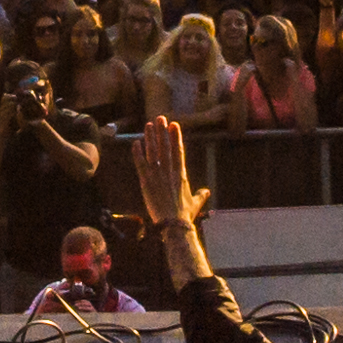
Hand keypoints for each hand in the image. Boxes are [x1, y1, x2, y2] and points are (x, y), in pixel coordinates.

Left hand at [133, 116, 199, 232]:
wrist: (173, 224)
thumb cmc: (185, 214)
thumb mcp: (195, 203)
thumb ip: (200, 195)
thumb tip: (206, 191)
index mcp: (181, 174)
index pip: (178, 151)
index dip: (176, 137)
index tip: (174, 125)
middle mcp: (169, 171)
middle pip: (165, 147)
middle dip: (162, 132)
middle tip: (160, 118)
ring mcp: (157, 176)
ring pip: (153, 152)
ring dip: (150, 138)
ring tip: (148, 125)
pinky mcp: (146, 182)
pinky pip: (141, 165)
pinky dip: (138, 153)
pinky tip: (136, 142)